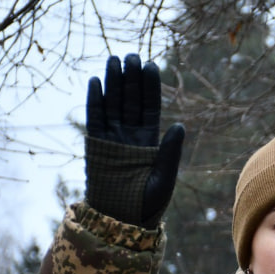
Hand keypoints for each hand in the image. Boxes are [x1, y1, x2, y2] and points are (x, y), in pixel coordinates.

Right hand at [84, 53, 184, 227]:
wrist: (123, 218)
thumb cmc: (148, 202)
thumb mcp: (165, 176)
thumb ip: (170, 151)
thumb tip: (179, 124)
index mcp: (150, 141)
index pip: (150, 107)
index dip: (151, 87)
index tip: (152, 66)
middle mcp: (131, 136)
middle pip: (131, 101)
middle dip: (132, 78)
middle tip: (132, 55)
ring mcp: (113, 138)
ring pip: (113, 104)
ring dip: (114, 82)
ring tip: (115, 60)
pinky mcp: (96, 144)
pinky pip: (95, 118)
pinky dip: (96, 100)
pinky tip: (98, 81)